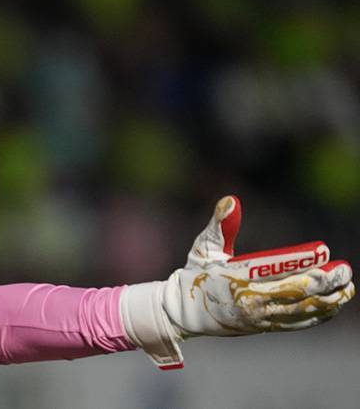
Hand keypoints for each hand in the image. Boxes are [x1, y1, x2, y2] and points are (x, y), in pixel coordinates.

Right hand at [164, 196, 353, 337]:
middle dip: (323, 281)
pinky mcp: (263, 327)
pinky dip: (318, 316)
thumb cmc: (195, 273)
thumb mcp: (204, 246)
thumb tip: (231, 200)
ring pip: (300, 310)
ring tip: (347, 287)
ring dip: (328, 300)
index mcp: (233, 276)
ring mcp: (257, 316)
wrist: (184, 313)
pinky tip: (334, 305)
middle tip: (344, 269)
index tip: (324, 251)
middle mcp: (248, 299)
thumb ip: (221, 224)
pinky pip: (296, 323)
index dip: (300, 260)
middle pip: (294, 291)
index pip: (273, 267)